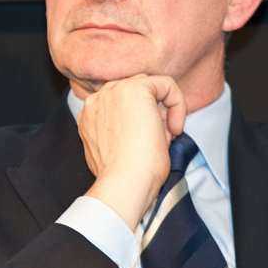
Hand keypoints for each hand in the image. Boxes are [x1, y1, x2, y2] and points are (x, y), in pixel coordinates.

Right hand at [78, 75, 185, 229]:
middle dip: (151, 113)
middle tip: (161, 139)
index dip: (139, 119)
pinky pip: (165, 84)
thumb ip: (121, 133)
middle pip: (133, 91)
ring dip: (162, 111)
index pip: (119, 104)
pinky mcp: (136, 89)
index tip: (150, 141)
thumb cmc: (122, 177)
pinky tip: (175, 128)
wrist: (124, 183)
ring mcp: (114, 91)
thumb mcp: (116, 152)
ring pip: (149, 86)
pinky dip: (177, 103)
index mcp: (90, 115)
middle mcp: (98, 99)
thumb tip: (142, 128)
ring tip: (166, 137)